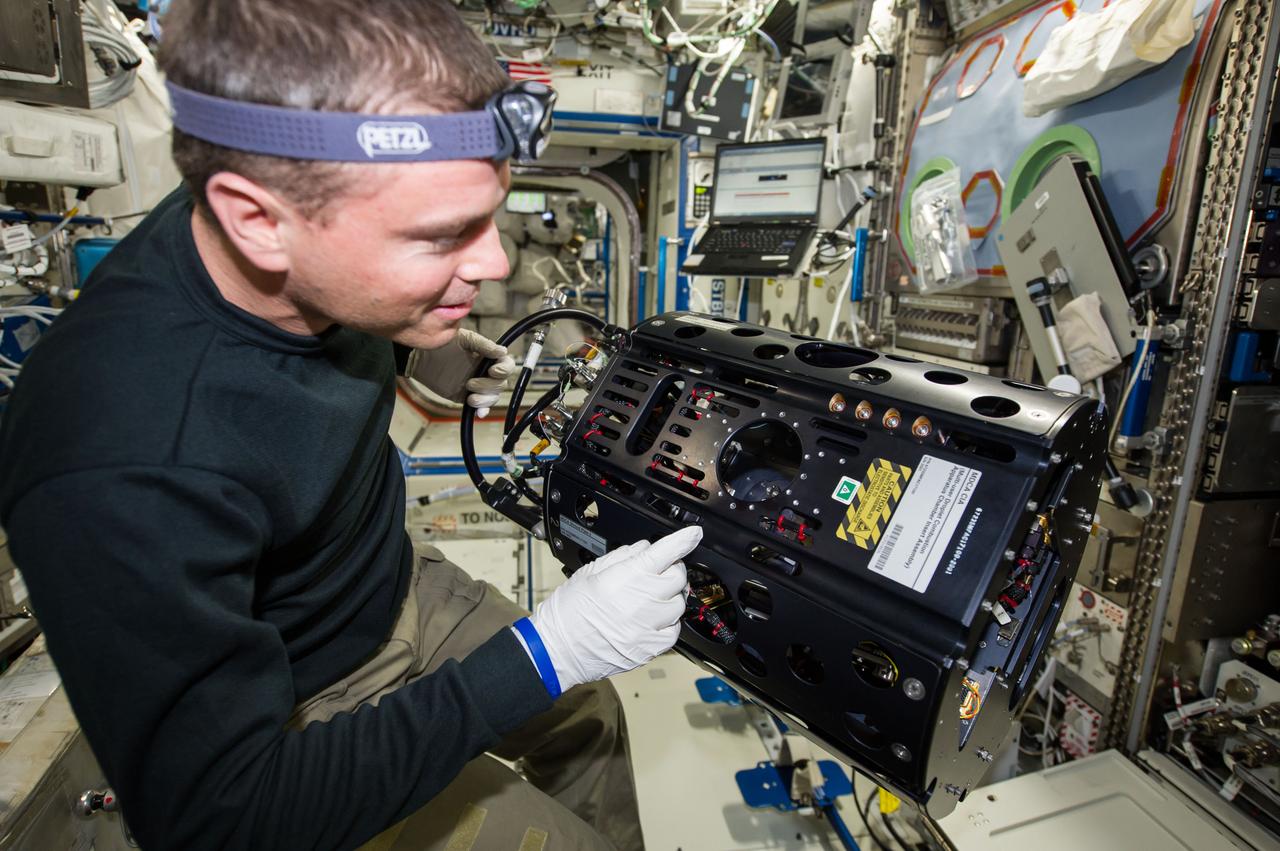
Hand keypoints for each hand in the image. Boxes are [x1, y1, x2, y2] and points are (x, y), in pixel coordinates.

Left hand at [406, 330, 516, 417]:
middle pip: (501, 384)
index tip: (492, 371)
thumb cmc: (442, 343)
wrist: (420, 356)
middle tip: (470, 382)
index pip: (506, 364)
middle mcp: (485, 371)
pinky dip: (482, 410)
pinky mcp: (466, 396)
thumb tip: (502, 351)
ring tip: (470, 397)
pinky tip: (479, 412)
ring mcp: (476, 384)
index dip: (504, 370)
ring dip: (485, 399)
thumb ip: (484, 345)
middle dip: (488, 386)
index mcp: (488, 356)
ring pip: (493, 396)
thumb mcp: (464, 339)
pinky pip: (480, 406)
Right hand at [528, 526, 701, 692]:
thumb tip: (644, 548)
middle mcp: (641, 602)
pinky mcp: (649, 649)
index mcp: (625, 577)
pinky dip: (667, 622)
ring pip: (679, 604)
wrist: (557, 650)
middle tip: (656, 573)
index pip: (665, 553)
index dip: (683, 540)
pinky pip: (674, 631)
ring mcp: (647, 627)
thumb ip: (622, 557)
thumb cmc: (567, 612)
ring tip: (650, 599)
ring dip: (670, 596)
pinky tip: (651, 620)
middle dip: (670, 569)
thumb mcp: (589, 572)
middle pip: (677, 577)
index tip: (693, 534)